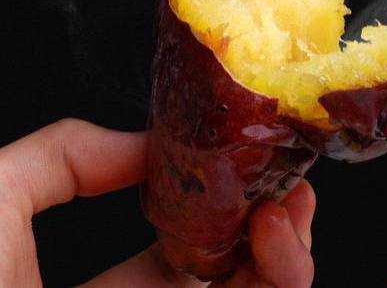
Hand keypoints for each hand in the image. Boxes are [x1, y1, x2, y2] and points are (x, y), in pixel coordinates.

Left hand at [0, 119, 314, 287]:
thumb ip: (64, 154)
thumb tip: (146, 144)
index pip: (190, 250)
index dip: (230, 209)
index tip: (255, 168)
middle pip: (236, 273)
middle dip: (274, 226)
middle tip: (290, 186)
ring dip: (289, 252)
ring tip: (289, 207)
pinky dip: (280, 282)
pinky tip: (278, 247)